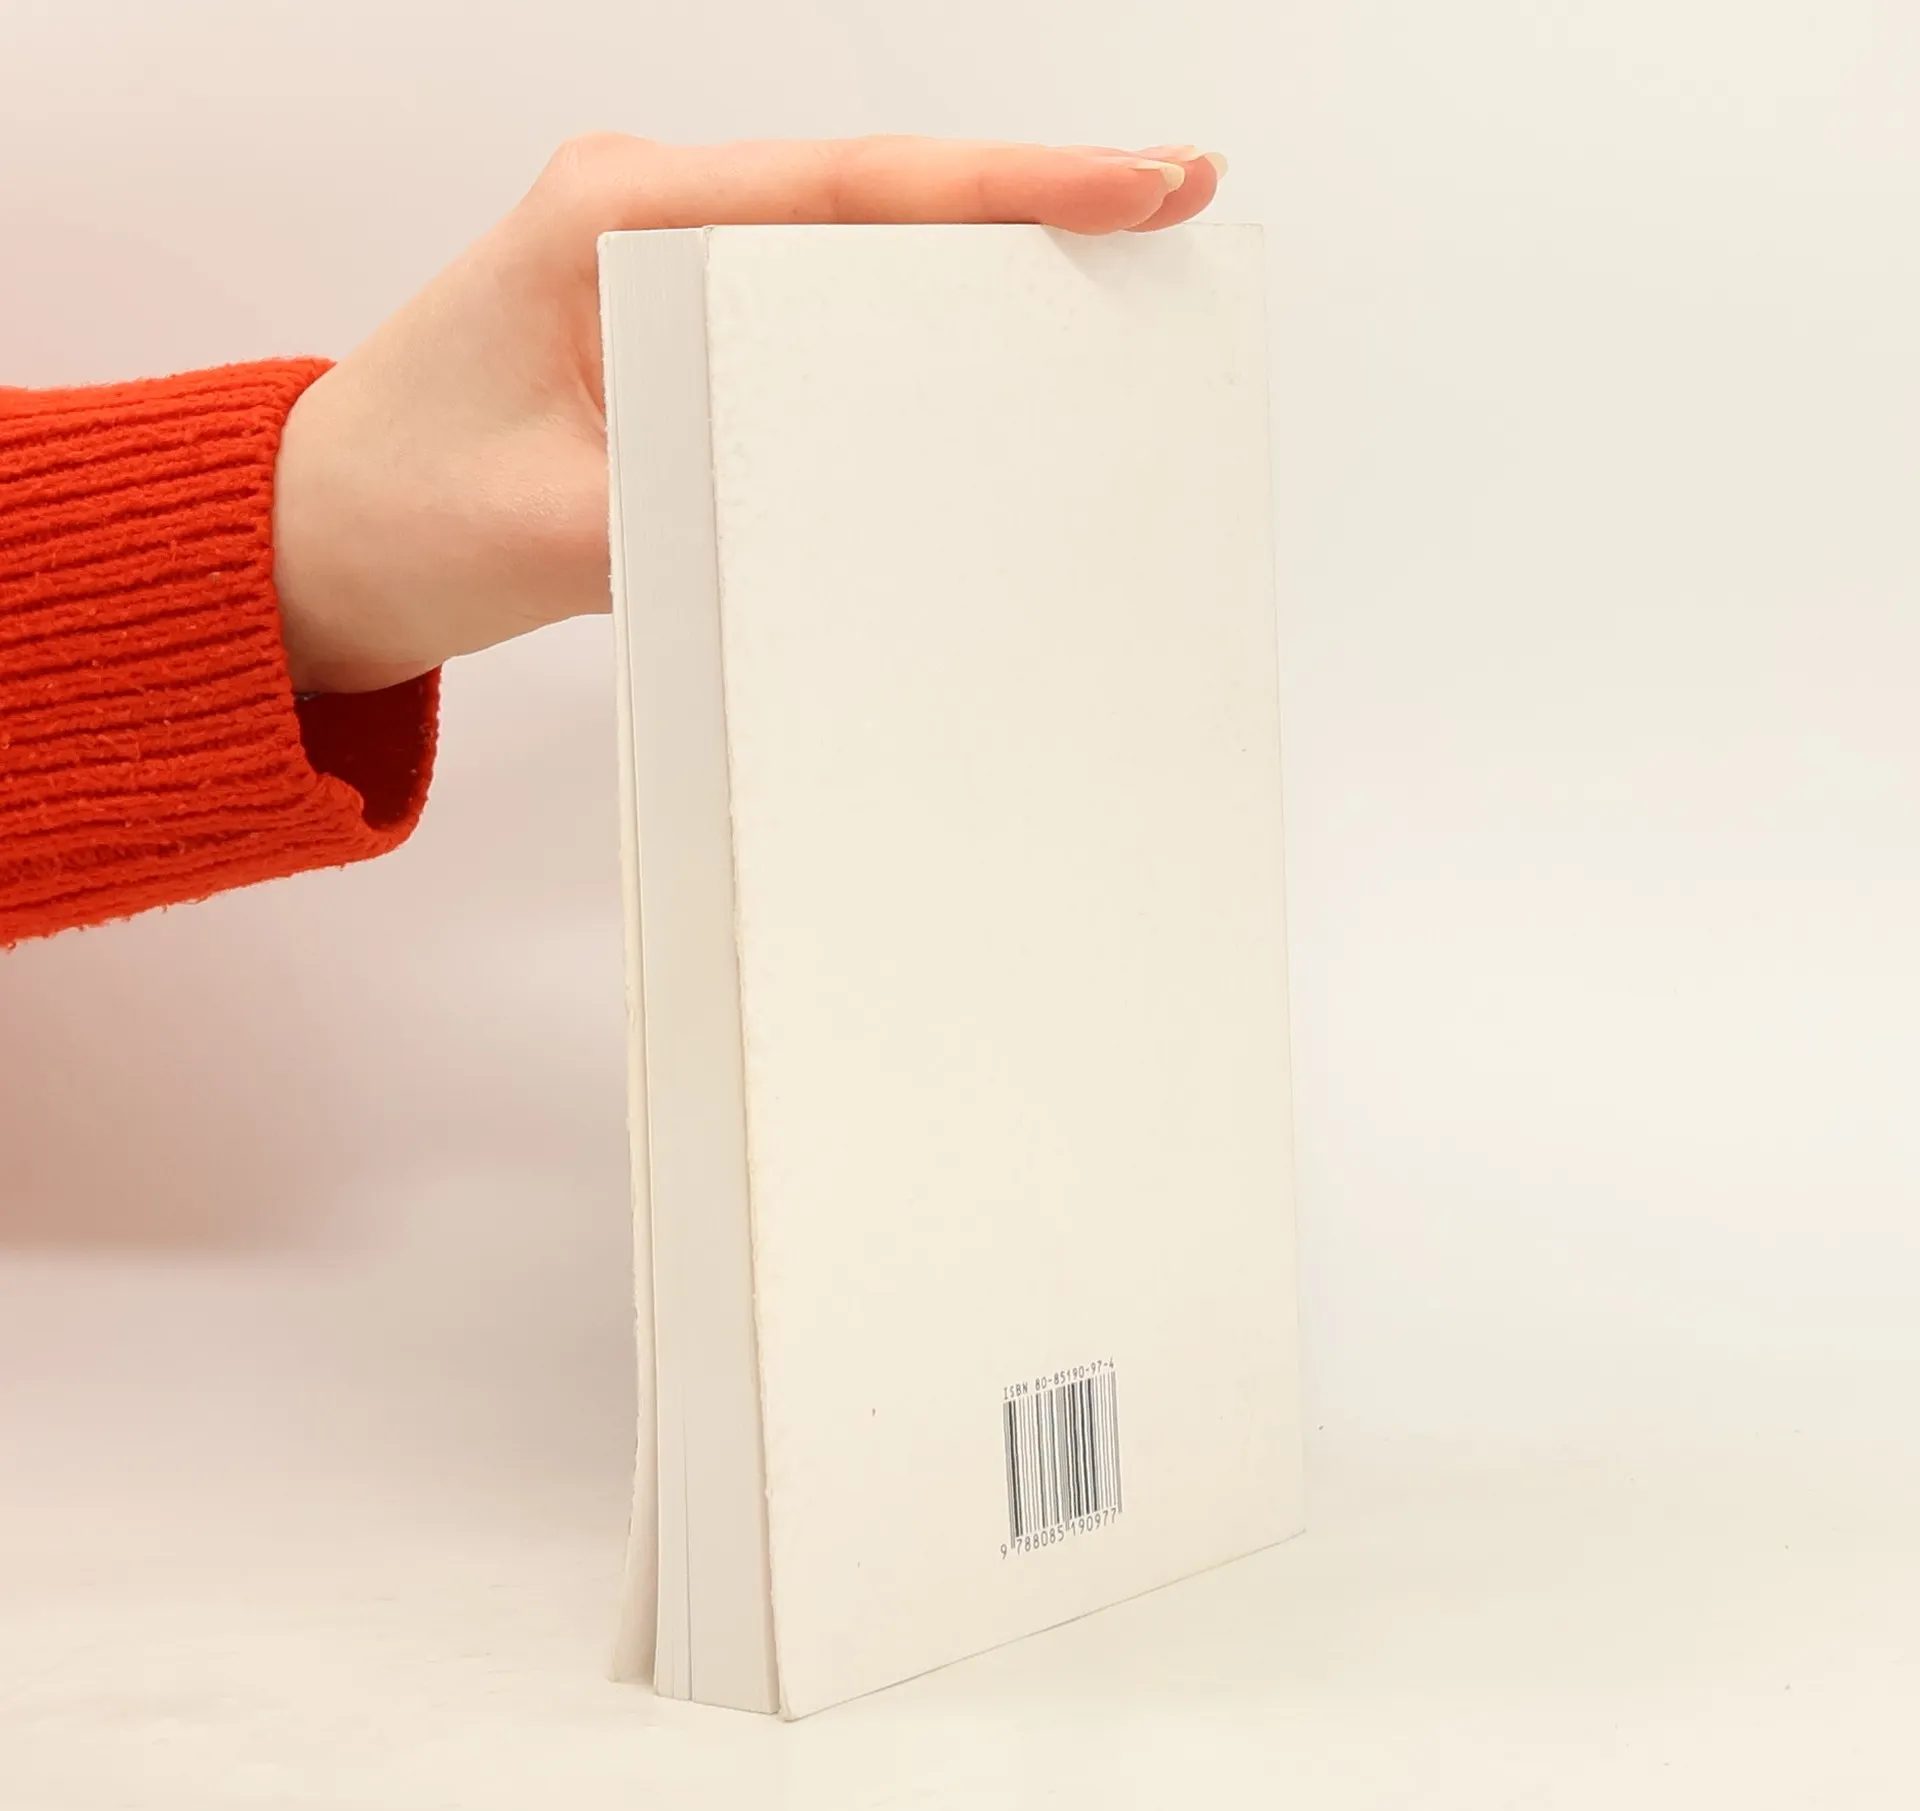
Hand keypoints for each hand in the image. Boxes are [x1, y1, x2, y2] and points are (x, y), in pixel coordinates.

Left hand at [271, 134, 1224, 693]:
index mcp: (616, 221)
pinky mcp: (676, 335)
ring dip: (977, 274)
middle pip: (876, 202)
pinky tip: (983, 364)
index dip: (1007, 187)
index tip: (1138, 179)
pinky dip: (907, 341)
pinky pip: (816, 323)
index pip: (848, 191)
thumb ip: (704, 511)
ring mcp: (666, 272)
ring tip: (1112, 287)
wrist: (315, 541)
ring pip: (855, 258)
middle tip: (1174, 213)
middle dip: (1028, 207)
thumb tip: (859, 517)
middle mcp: (650, 219)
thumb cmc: (401, 512)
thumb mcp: (557, 527)